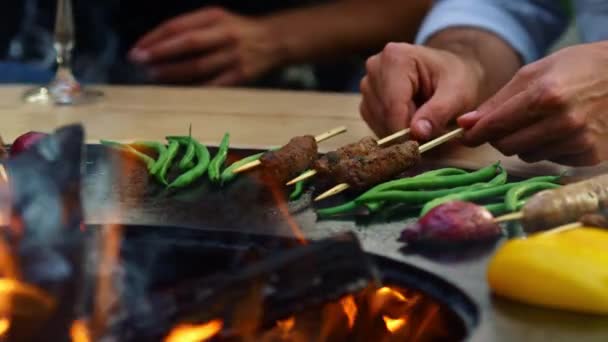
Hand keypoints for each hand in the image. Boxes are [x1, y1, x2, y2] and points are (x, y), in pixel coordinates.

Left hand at [129, 7, 282, 85]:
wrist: (274, 41)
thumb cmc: (237, 30)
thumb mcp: (216, 18)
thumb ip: (191, 27)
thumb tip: (156, 45)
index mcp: (215, 16)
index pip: (178, 26)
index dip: (155, 37)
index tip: (137, 48)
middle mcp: (225, 34)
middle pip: (188, 43)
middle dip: (160, 53)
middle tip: (139, 60)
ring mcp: (234, 56)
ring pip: (198, 66)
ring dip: (173, 72)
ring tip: (154, 75)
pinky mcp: (241, 75)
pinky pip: (213, 84)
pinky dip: (194, 88)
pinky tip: (178, 92)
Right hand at [359, 43, 483, 139]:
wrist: (450, 71)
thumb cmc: (457, 78)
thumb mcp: (458, 94)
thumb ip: (439, 112)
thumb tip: (418, 133)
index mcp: (396, 58)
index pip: (393, 106)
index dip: (407, 132)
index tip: (424, 145)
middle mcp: (375, 68)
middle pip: (384, 115)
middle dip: (405, 132)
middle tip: (431, 134)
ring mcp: (368, 84)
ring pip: (378, 122)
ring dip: (400, 133)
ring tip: (424, 124)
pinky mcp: (367, 99)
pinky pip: (375, 124)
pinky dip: (394, 131)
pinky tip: (411, 122)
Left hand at [458, 43, 607, 165]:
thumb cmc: (579, 67)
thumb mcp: (536, 72)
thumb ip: (498, 100)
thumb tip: (465, 123)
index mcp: (545, 96)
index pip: (496, 125)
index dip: (475, 134)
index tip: (466, 136)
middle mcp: (563, 122)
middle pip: (507, 146)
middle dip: (499, 137)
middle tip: (505, 125)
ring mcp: (579, 142)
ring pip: (527, 156)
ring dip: (524, 143)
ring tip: (542, 121)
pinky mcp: (590, 156)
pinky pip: (551, 160)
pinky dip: (548, 149)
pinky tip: (562, 131)